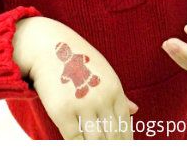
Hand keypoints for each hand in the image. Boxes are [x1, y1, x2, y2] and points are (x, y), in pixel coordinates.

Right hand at [13, 17, 136, 138]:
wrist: (50, 47)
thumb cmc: (78, 60)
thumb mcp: (104, 72)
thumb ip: (119, 94)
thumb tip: (136, 110)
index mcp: (114, 88)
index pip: (125, 125)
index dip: (125, 142)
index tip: (123, 148)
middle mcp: (101, 98)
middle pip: (112, 136)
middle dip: (113, 147)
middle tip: (111, 150)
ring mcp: (82, 105)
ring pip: (96, 141)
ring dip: (98, 148)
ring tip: (98, 149)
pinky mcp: (62, 112)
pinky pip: (74, 139)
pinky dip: (79, 146)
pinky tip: (80, 146)